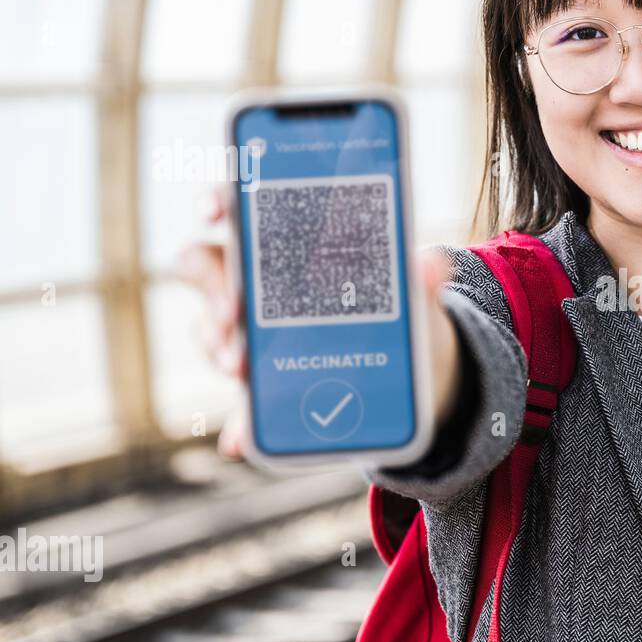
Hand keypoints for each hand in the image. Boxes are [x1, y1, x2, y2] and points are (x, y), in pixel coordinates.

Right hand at [175, 185, 461, 460]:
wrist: (416, 371)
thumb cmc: (404, 312)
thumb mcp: (417, 296)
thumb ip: (420, 280)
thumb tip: (433, 264)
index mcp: (294, 243)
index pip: (243, 207)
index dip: (221, 201)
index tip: (217, 211)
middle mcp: (260, 280)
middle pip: (207, 265)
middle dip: (212, 286)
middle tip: (232, 314)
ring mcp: (254, 331)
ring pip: (211, 329)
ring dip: (216, 346)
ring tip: (240, 369)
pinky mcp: (264, 384)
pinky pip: (241, 403)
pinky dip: (241, 422)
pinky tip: (242, 440)